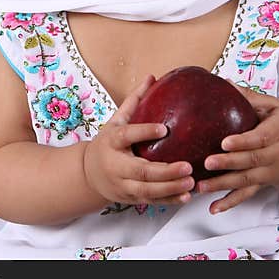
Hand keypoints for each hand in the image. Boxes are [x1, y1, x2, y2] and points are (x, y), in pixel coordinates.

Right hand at [83, 74, 194, 206]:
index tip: (164, 129)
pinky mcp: (130, 198)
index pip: (126, 136)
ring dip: (170, 189)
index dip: (144, 132)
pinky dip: (168, 200)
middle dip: (165, 172)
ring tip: (191, 182)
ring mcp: (122, 185)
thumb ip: (134, 101)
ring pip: (147, 191)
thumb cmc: (107, 144)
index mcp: (112, 142)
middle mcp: (116, 165)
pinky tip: (185, 197)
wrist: (88, 174)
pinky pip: (150, 201)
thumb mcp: (115, 121)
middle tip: (187, 166)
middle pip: (140, 171)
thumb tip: (151, 77)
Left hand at [196, 81, 278, 213]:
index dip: (243, 142)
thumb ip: (248, 96)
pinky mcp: (262, 185)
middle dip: (229, 164)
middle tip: (207, 162)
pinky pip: (246, 195)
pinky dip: (229, 203)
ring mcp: (269, 172)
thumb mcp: (272, 105)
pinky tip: (213, 208)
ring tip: (201, 186)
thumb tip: (222, 81)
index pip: (261, 138)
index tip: (224, 142)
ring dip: (223, 186)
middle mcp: (276, 155)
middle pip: (252, 162)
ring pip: (246, 181)